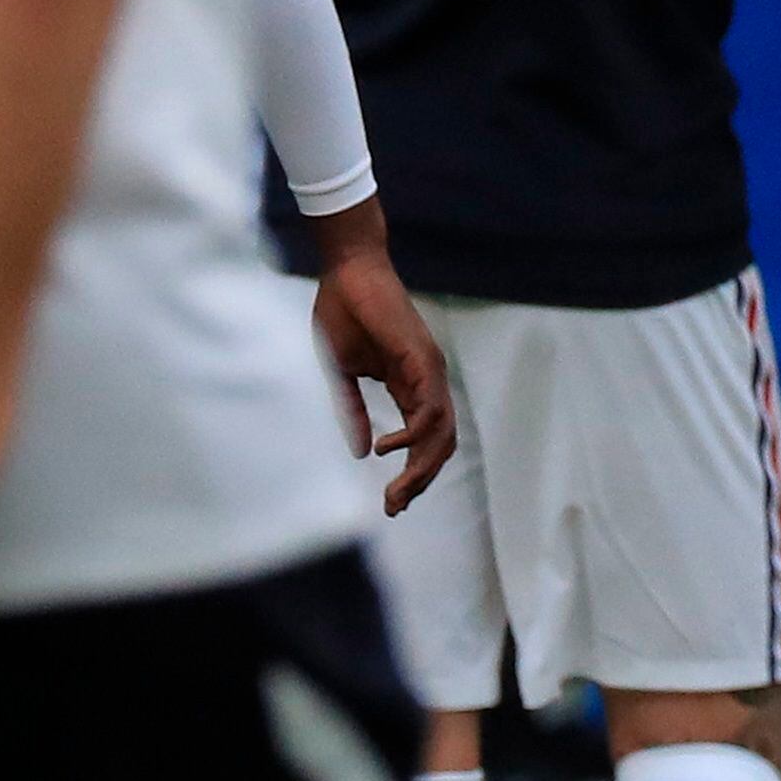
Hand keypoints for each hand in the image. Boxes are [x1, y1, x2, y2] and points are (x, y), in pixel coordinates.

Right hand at [304, 208, 455, 514]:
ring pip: (440, 433)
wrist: (347, 272)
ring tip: (394, 492)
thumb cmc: (342, 314)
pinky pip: (429, 407)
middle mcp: (427, 383)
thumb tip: (358, 453)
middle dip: (418, 481)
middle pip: (438, 446)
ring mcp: (429, 371)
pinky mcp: (423, 359)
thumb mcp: (340, 373)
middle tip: (393, 508)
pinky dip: (413, 434)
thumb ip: (350, 411)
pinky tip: (387, 449)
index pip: (422, 441)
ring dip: (419, 468)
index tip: (390, 503)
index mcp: (409, 387)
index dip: (410, 474)